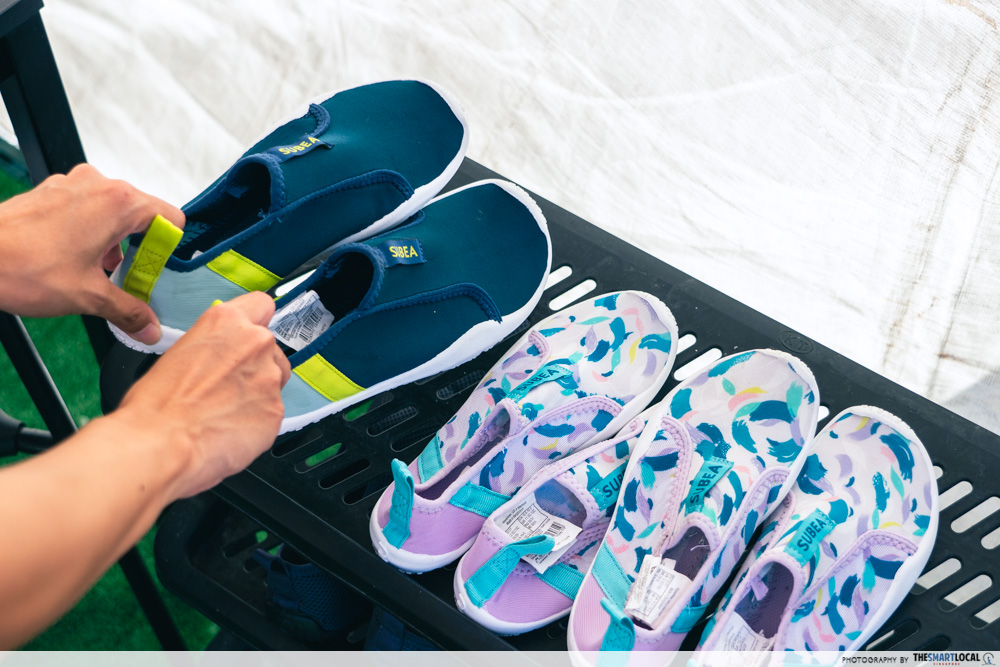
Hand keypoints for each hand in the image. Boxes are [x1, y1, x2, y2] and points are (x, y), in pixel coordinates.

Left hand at [0, 163, 184, 344]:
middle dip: (140, 251)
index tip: (152, 273)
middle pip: (142, 216)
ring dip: (113, 244)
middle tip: (126, 281)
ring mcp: (71, 187)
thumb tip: (148, 327)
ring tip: (95, 275)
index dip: (167, 251)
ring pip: (112, 214)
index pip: (171, 219)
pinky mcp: (51, 194)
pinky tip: (73, 263)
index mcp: (117, 202)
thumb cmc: (21, 266)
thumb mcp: (88, 297)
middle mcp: (97, 186)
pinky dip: (90, 236)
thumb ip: (128, 312)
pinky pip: (86, 212)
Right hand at [112, 292, 290, 498]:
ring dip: (258, 392)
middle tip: (228, 387)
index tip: (250, 335)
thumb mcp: (180, 352)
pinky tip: (230, 429)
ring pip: (275, 381)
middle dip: (256, 365)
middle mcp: (255, 343)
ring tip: (225, 412)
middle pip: (270, 349)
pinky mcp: (277, 410)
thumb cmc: (156, 405)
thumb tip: (221, 356)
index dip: (255, 323)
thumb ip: (213, 346)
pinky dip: (257, 421)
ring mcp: (270, 377)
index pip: (261, 305)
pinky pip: (273, 412)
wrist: (160, 445)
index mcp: (226, 321)